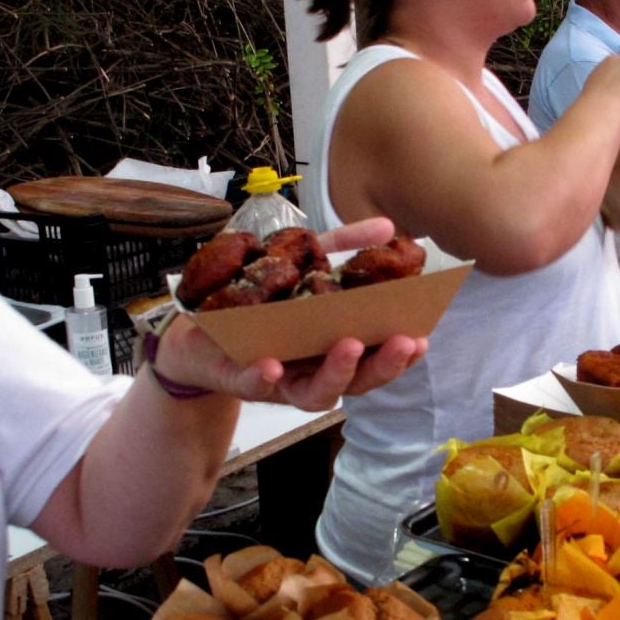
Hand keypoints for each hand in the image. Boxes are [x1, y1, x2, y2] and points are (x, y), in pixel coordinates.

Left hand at [152, 217, 428, 409]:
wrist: (196, 324)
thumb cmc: (259, 301)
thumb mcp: (301, 264)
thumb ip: (342, 247)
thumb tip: (388, 226)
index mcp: (333, 346)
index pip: (376, 356)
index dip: (401, 352)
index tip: (424, 334)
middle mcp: (313, 370)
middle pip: (358, 381)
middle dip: (384, 364)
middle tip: (406, 342)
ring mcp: (280, 380)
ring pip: (315, 392)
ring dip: (337, 373)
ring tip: (349, 345)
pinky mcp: (240, 378)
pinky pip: (255, 384)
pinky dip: (264, 378)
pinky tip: (273, 366)